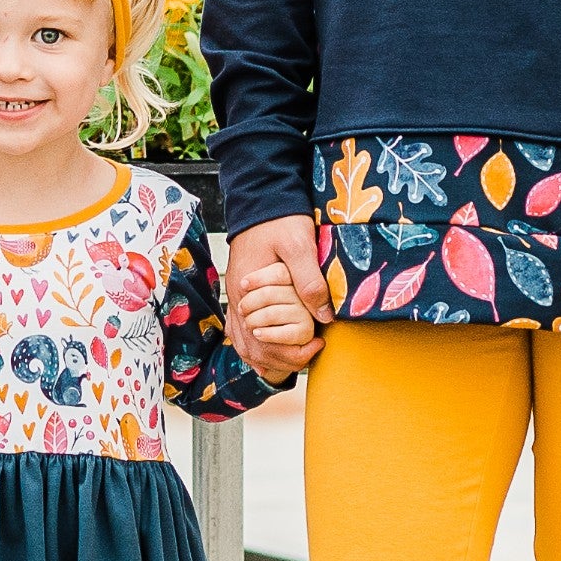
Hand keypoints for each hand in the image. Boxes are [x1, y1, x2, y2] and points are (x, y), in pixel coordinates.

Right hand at [224, 216, 331, 376]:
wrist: (260, 200)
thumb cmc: (279, 221)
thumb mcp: (299, 246)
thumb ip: (309, 281)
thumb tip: (323, 316)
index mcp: (249, 292)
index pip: (264, 339)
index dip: (292, 352)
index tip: (318, 345)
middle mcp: (238, 300)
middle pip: (252, 347)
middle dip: (281, 360)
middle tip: (312, 353)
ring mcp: (237, 298)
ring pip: (244, 343)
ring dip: (266, 357)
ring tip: (295, 359)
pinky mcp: (240, 294)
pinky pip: (239, 331)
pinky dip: (253, 347)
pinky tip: (268, 354)